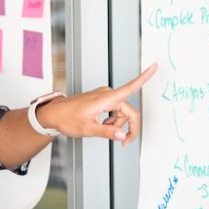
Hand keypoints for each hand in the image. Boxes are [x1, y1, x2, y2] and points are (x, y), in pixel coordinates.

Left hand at [37, 63, 157, 145]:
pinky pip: (114, 110)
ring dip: (118, 124)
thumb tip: (122, 136)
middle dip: (128, 127)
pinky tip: (102, 124)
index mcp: (106, 98)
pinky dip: (112, 120)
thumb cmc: (67, 118)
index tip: (154, 66)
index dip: (144, 77)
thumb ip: (108, 132)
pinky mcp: (101, 100)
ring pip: (121, 113)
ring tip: (103, 130)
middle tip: (124, 142)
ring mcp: (104, 96)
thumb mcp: (88, 129)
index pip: (130, 87)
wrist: (54, 114)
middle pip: (129, 111)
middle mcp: (107, 94)